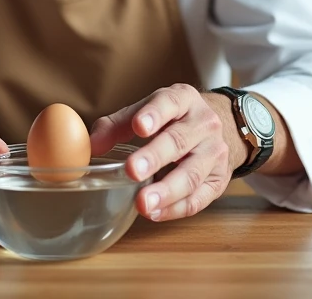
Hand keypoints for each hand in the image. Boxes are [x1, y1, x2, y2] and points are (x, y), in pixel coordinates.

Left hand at [90, 84, 237, 221]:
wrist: (221, 127)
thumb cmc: (174, 119)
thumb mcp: (148, 110)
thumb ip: (117, 126)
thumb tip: (90, 145)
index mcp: (183, 100)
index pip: (169, 104)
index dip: (154, 115)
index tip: (139, 127)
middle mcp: (204, 124)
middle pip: (178, 141)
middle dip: (155, 157)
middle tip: (132, 170)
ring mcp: (215, 152)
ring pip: (191, 174)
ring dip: (166, 191)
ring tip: (143, 204)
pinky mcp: (219, 179)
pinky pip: (198, 198)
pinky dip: (175, 208)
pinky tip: (154, 213)